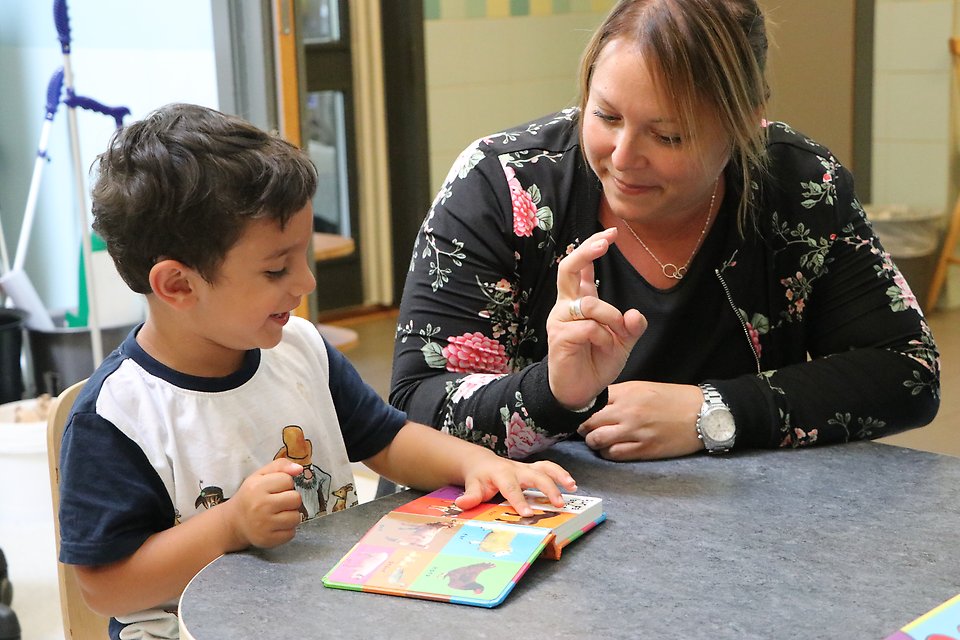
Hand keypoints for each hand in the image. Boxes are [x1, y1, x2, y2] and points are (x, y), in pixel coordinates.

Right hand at [219, 458, 304, 549]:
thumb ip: (280, 466)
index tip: (276, 488)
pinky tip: (276, 525)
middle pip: (296, 499)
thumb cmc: (251, 495)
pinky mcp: (268, 539)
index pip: (288, 480)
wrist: (234, 522)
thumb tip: (299, 469)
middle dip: (291, 499)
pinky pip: (291, 533)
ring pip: (296, 517)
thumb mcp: (260, 475)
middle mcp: (260, 506)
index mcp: (257, 487)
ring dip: (291, 515)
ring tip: (278, 513)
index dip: (285, 483)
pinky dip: (287, 529)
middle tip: (279, 502)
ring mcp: (264, 525)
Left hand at [454, 454, 577, 516]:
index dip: (519, 500)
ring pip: (545, 467)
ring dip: (560, 476)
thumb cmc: (479, 478)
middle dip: (548, 488)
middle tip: (558, 504)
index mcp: (501, 474)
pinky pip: (549, 468)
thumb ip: (470, 496)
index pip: (511, 487)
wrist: (482, 463)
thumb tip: (461, 504)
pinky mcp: (533, 469)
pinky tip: (571, 485)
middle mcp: (516, 469)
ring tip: (572, 487)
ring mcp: (526, 468)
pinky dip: (561, 474)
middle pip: (535, 475)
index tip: (528, 513)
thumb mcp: (472, 486)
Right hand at [548, 227, 646, 409]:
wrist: (580, 392)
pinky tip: (605, 349)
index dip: (592, 248)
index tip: (611, 234)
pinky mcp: (559, 337)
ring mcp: (560, 321)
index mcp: (580, 303)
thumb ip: (632, 326)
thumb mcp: (623, 342)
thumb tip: (634, 313)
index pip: (581, 269)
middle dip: (585, 252)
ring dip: (610, 317)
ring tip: (616, 337)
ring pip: (588, 304)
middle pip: (567, 269)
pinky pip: (588, 327)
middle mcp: (566, 307)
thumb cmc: (597, 362)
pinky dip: (604, 338)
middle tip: (604, 242)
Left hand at [577, 381, 704, 460]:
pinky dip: (607, 453)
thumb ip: (619, 395)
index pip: (590, 401)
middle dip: (583, 427)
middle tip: (585, 429)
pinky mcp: (644, 449)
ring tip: (596, 440)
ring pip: (596, 440)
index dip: (582, 409)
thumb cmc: (674, 399)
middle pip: (588, 422)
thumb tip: (596, 404)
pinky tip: (611, 449)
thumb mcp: (644, 387)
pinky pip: (614, 454)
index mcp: (627, 393)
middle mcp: (627, 411)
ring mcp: (635, 431)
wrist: (703, 414)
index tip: (580, 414)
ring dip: (593, 442)